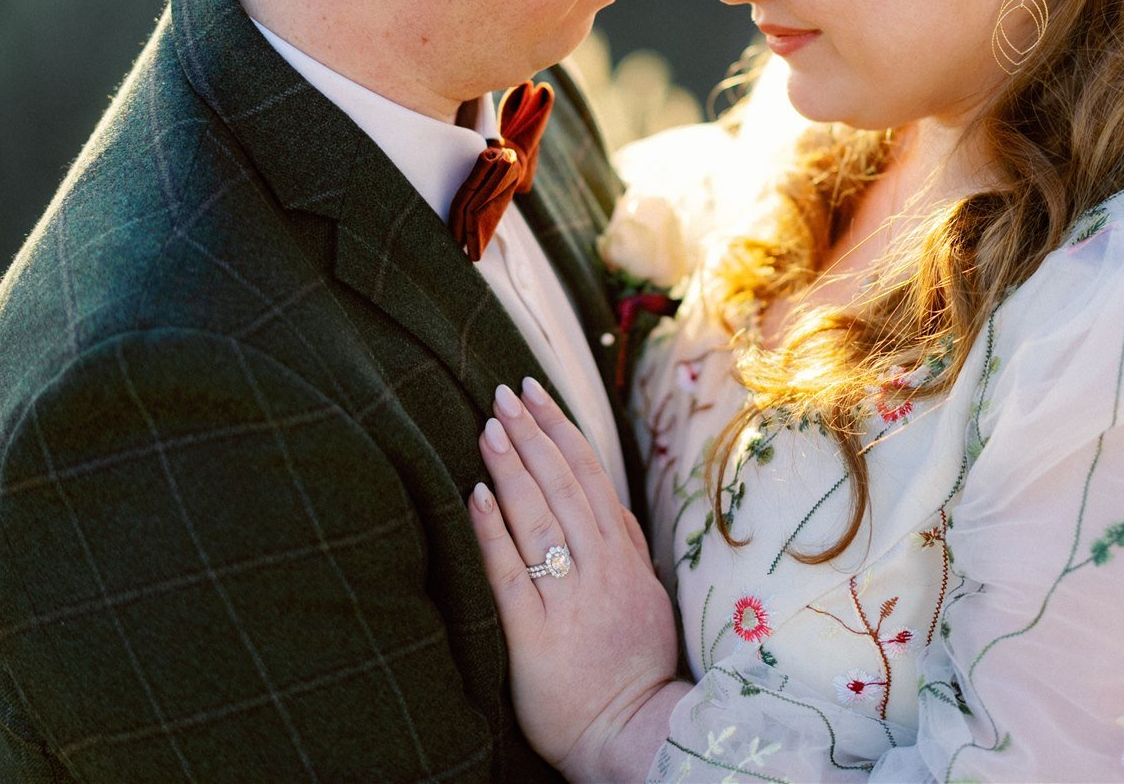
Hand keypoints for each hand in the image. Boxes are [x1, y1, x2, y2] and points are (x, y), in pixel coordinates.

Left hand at [469, 378, 686, 780]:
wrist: (632, 733)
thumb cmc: (635, 669)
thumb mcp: (647, 598)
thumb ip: (629, 550)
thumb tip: (614, 503)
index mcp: (624, 557)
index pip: (591, 476)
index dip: (561, 429)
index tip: (535, 392)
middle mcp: (600, 569)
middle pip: (565, 485)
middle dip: (533, 432)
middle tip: (504, 391)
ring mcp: (571, 600)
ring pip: (541, 518)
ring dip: (514, 467)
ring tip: (489, 425)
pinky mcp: (537, 636)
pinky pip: (513, 575)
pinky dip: (495, 531)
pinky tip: (476, 495)